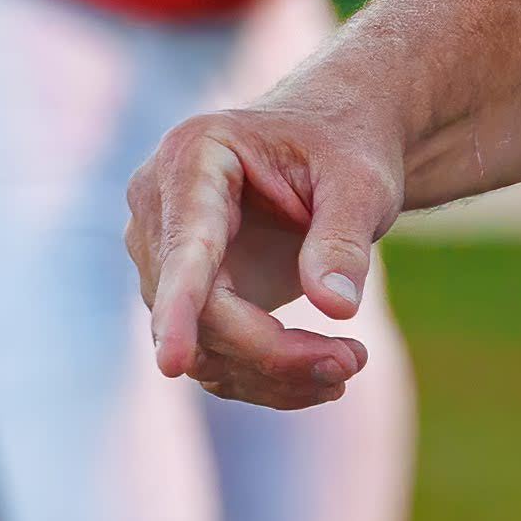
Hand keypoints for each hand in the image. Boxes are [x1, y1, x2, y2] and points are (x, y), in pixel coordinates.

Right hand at [128, 93, 404, 408]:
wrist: (332, 145)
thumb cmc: (344, 147)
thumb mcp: (360, 183)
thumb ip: (344, 239)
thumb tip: (336, 306)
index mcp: (194, 155)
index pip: (185, 246)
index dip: (180, 308)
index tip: (172, 364)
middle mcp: (160, 205)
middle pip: (199, 308)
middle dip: (272, 350)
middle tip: (353, 360)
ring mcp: (165, 255)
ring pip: (203, 345)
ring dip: (275, 373)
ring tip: (350, 362)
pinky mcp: (185, 294)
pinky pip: (215, 355)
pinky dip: (268, 375)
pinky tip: (322, 371)